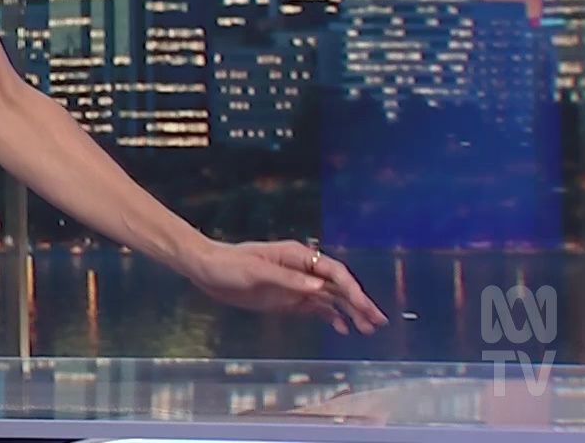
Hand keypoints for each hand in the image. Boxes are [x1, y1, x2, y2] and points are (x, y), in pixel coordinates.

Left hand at [177, 238, 388, 334]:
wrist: (207, 270)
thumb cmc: (229, 265)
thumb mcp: (257, 272)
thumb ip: (289, 280)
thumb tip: (321, 287)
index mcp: (297, 256)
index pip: (333, 271)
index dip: (351, 288)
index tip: (364, 306)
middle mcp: (302, 269)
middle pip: (337, 285)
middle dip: (358, 302)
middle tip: (377, 322)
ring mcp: (296, 284)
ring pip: (331, 298)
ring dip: (350, 312)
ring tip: (367, 329)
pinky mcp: (288, 298)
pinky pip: (316, 307)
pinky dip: (332, 317)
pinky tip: (344, 329)